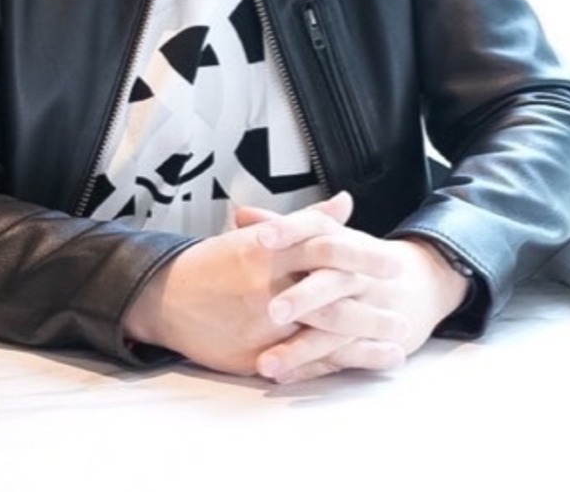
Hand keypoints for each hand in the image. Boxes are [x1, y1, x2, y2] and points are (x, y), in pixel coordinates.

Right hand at [123, 192, 402, 375]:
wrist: (165, 297)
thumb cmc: (218, 263)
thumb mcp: (260, 235)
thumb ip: (307, 220)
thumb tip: (346, 202)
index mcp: (269, 249)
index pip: (324, 245)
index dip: (361, 253)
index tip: (393, 260)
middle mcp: (266, 284)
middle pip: (328, 290)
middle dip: (369, 300)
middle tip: (404, 305)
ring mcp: (261, 323)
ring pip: (320, 330)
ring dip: (363, 337)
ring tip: (398, 343)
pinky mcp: (255, 354)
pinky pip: (302, 361)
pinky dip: (336, 364)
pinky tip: (364, 366)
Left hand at [247, 222, 470, 385]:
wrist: (421, 281)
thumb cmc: (359, 259)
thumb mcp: (331, 237)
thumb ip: (286, 228)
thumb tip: (241, 215)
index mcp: (342, 240)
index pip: (317, 228)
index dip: (290, 230)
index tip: (260, 237)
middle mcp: (357, 273)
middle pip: (331, 281)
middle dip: (303, 297)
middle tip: (272, 310)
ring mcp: (368, 308)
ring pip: (337, 328)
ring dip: (302, 347)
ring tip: (267, 363)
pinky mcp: (373, 339)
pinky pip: (346, 357)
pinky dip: (317, 368)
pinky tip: (289, 378)